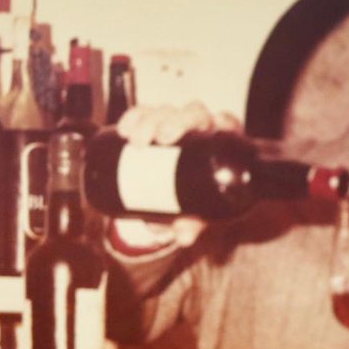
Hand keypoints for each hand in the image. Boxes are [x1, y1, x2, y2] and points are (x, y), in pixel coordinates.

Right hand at [108, 102, 242, 250]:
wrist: (191, 192)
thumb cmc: (207, 195)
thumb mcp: (204, 209)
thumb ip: (195, 222)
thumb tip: (182, 237)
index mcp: (225, 140)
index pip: (225, 122)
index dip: (212, 122)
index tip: (191, 134)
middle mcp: (205, 126)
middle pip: (192, 112)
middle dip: (171, 121)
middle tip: (156, 140)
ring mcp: (179, 122)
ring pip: (166, 111)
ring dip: (148, 120)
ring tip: (134, 140)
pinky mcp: (157, 123)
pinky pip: (145, 114)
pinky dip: (134, 117)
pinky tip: (123, 129)